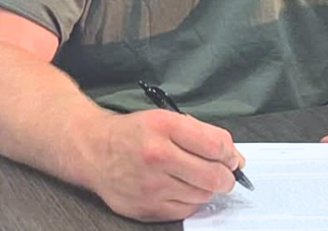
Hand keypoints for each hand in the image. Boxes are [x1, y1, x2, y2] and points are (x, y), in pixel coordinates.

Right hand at [89, 109, 245, 221]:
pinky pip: (186, 210)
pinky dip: (190, 200)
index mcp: (162, 126)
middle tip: (223, 173)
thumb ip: (199, 134)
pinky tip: (180, 187)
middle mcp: (157, 155)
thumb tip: (234, 157)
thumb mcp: (163, 118)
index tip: (232, 157)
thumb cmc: (132, 133)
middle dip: (226, 177)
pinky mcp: (148, 208)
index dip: (230, 153)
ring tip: (194, 177)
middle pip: (214, 176)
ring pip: (202, 195)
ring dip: (206, 188)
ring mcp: (152, 185)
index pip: (215, 145)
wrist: (93, 150)